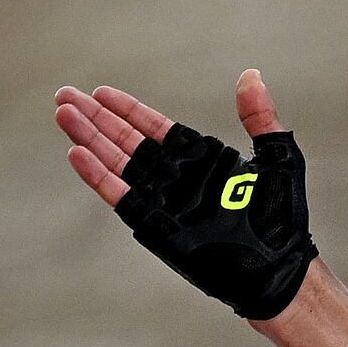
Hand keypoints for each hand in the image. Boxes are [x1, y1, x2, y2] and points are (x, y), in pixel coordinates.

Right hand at [55, 70, 316, 321]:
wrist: (281, 270)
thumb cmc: (284, 220)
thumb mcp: (279, 159)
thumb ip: (261, 118)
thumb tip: (250, 76)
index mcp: (199, 159)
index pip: (154, 127)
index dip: (126, 109)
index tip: (100, 92)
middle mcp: (176, 178)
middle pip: (126, 141)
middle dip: (95, 118)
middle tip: (64, 96)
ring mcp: (164, 202)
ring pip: (117, 163)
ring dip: (89, 138)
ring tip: (63, 114)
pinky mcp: (156, 226)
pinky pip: (122, 197)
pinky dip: (99, 177)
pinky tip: (77, 154)